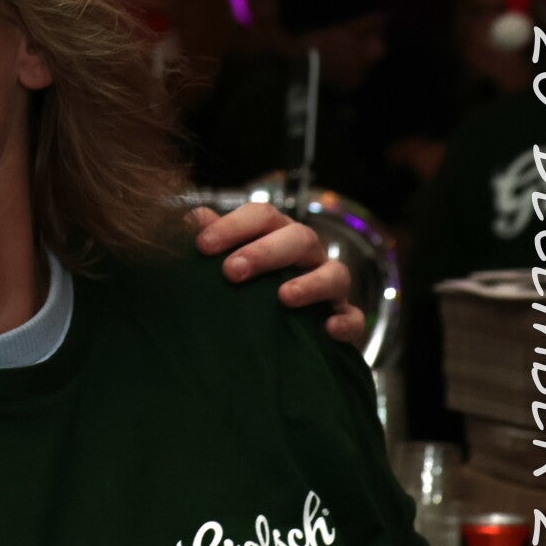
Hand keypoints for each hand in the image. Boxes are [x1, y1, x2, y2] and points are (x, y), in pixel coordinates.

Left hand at [186, 204, 366, 346]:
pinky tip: (327, 328)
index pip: (262, 215)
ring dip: (311, 283)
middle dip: (265, 252)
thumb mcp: (225, 258)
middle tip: (231, 271)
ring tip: (283, 297)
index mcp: (276, 233)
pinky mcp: (343, 316)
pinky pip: (353, 316)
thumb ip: (211, 239)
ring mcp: (329, 284)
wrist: (274, 330)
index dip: (233, 226)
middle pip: (299, 238)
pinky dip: (345, 321)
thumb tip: (192, 218)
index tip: (202, 246)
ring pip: (335, 273)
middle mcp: (306, 253)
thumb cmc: (245, 282)